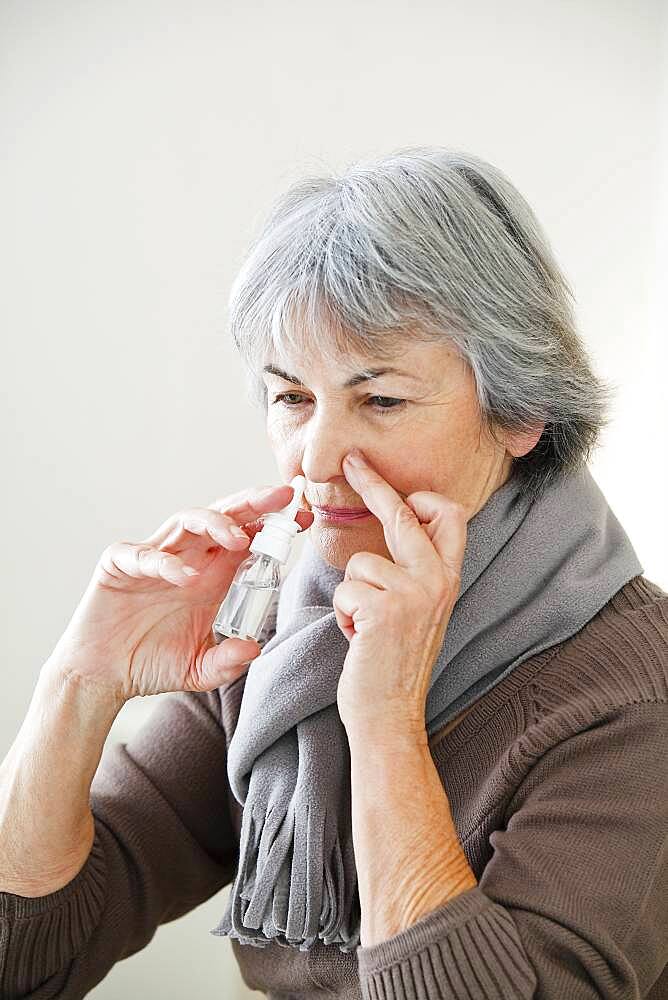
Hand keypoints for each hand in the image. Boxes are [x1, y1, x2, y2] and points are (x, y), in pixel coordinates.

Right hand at [46, 483, 313, 703]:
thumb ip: (227, 662)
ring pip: (186, 521)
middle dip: (253, 503)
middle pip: (222, 516)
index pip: (248, 537)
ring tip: (238, 538)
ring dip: (214, 523)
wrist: (103, 677)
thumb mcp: (200, 670)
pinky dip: (164, 562)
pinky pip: (143, 554)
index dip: (274, 525)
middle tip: (281, 497)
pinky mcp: (119, 565)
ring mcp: (154, 558)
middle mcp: (188, 559)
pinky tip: (185, 577)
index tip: (304, 518)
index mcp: (212, 575)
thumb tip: (253, 647)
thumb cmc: (153, 663)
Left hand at [333, 448, 466, 737]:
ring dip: (351, 595)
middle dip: (373, 484)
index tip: (396, 486)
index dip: (422, 497)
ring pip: (360, 563)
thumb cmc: (395, 662)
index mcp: (448, 578)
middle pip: (403, 515)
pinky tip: (357, 638)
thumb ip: (416, 570)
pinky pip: (345, 590)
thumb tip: (400, 522)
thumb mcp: (420, 610)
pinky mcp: (384, 610)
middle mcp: (438, 581)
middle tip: (350, 461)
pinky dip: (342, 615)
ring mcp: (414, 594)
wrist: (390, 715)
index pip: (448, 516)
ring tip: (364, 626)